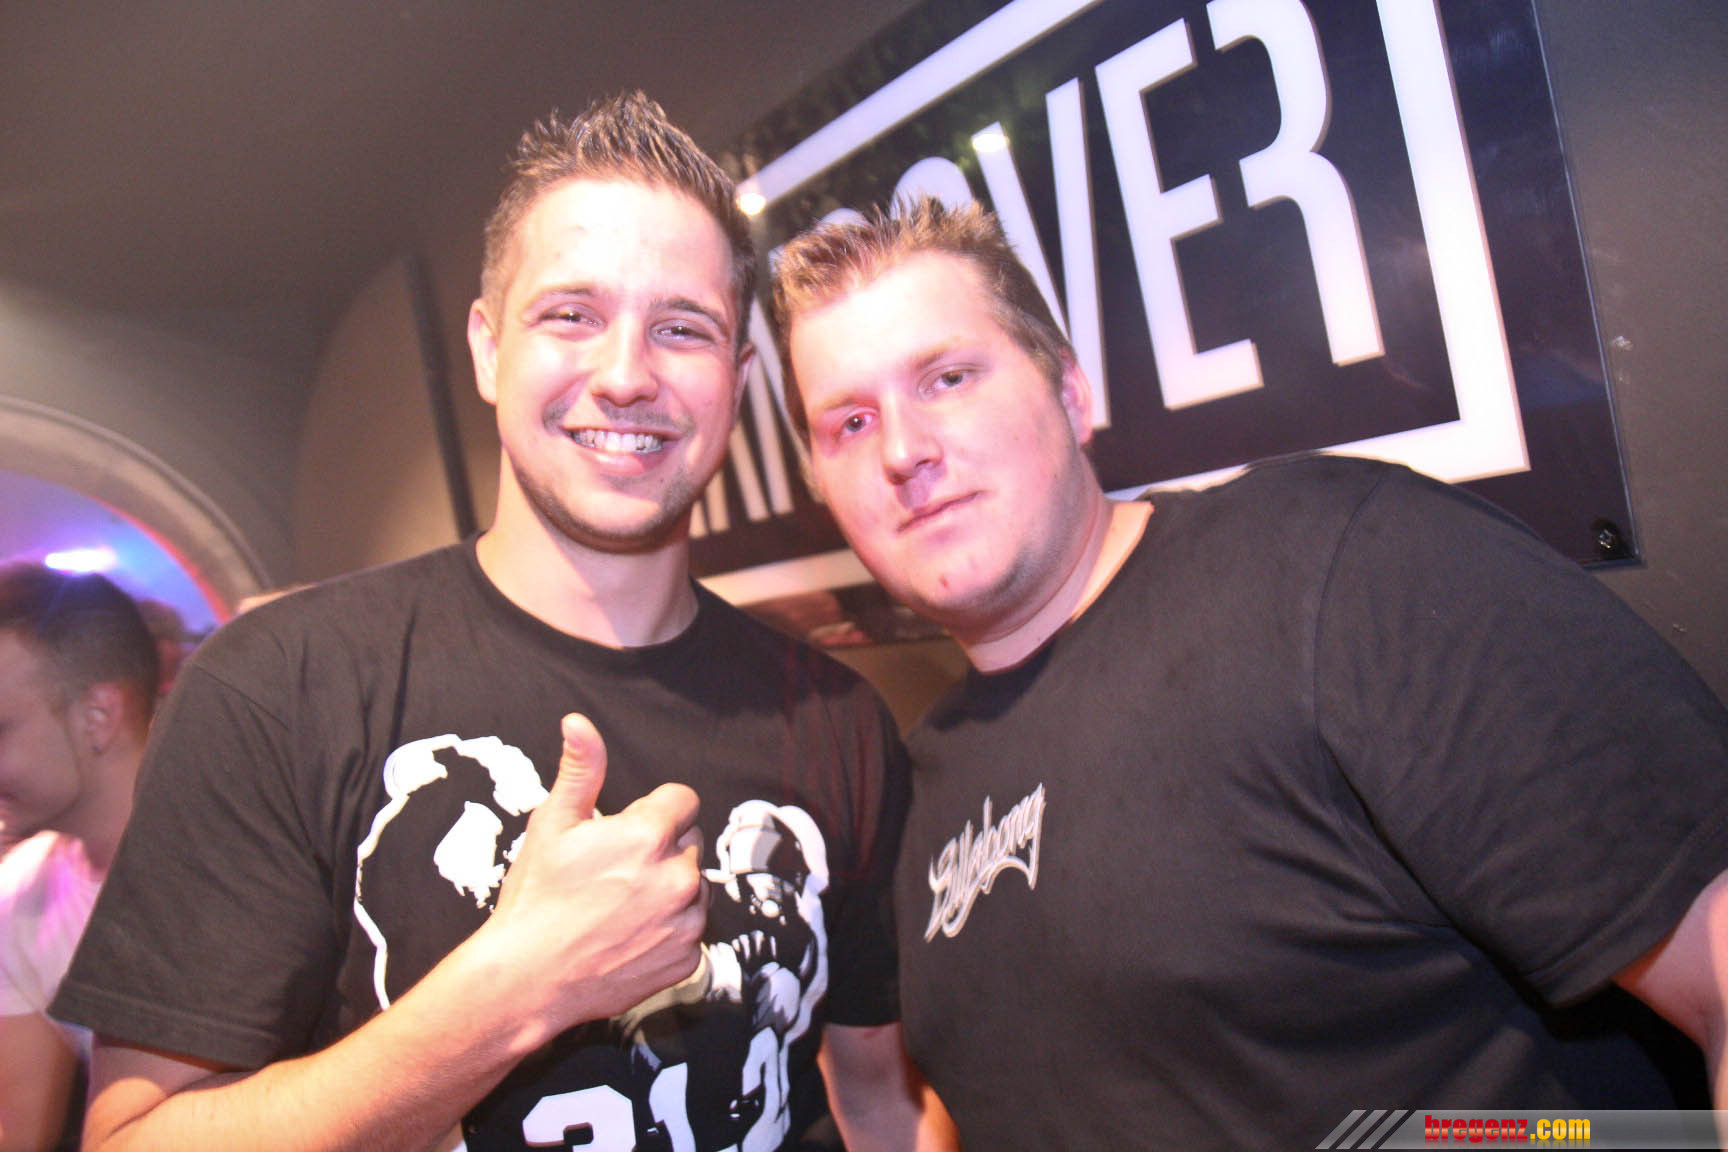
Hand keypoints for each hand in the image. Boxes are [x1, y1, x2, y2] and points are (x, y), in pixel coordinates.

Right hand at [482, 713, 705, 1034]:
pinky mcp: (686, 960)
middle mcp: (678, 877)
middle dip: (661, 850)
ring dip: (669, 889)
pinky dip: (668, 931)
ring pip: (694, 887)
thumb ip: (580, 769)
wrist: (526, 980)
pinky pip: (689, 931)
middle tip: (613, 873)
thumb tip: (579, 722)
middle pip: (688, 843)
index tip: (625, 832)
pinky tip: (628, 936)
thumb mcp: (552, 824)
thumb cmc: (535, 899)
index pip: (682, 800)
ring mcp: (686, 923)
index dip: (653, 812)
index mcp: (649, 836)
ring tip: (619, 906)